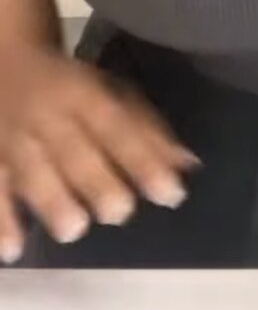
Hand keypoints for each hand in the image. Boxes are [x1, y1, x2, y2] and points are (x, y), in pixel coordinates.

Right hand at [0, 45, 199, 263]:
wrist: (1, 59)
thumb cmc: (70, 85)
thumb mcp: (109, 91)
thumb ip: (147, 130)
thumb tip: (187, 166)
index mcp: (84, 95)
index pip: (118, 128)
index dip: (143, 160)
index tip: (170, 194)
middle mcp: (48, 116)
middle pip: (73, 150)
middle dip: (96, 181)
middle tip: (119, 212)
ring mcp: (11, 139)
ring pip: (31, 171)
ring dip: (51, 200)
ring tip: (73, 229)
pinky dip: (1, 220)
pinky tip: (12, 250)